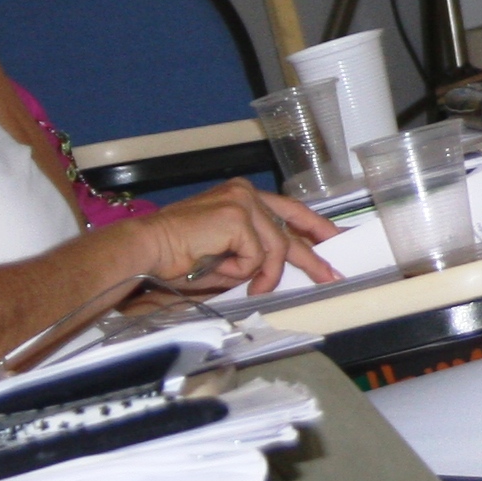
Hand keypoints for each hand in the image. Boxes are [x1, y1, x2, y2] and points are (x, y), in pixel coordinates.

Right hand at [130, 180, 337, 296]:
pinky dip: (241, 271)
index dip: (314, 226)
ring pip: (276, 248)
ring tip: (251, 287)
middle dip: (313, 256)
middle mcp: (246, 193)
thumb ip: (253, 255)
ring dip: (263, 274)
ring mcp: (243, 202)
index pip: (289, 210)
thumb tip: (279, 271)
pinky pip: (256, 257)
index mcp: (243, 197)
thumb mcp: (226, 255)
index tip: (334, 239)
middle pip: (292, 228)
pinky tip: (219, 267)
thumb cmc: (177, 256)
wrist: (146, 248)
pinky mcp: (238, 217)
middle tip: (332, 275)